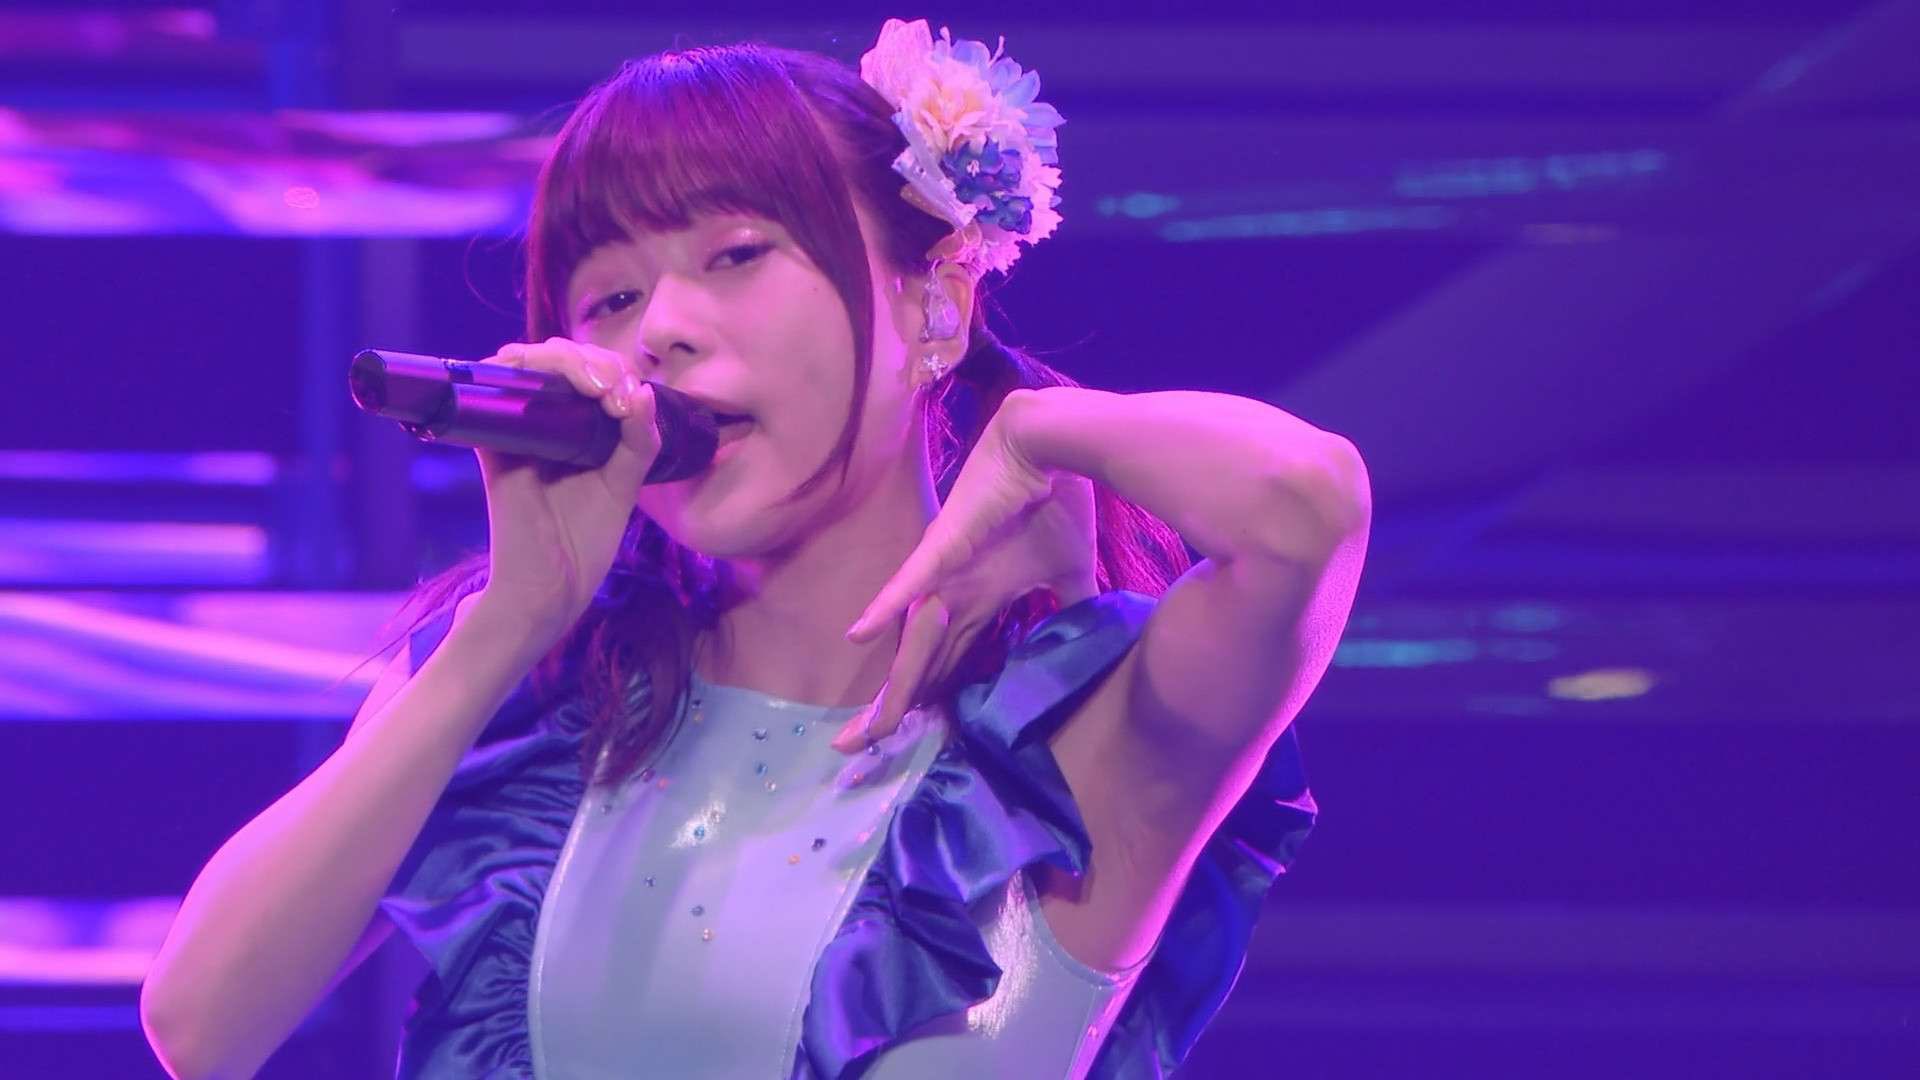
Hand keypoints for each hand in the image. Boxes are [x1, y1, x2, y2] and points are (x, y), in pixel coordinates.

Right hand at [469, 337, 663, 651]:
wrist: (551, 588)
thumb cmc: (584, 542)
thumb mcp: (623, 485)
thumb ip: (638, 441)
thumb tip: (643, 390)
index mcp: (575, 429)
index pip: (589, 372)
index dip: (611, 369)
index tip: (632, 399)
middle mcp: (541, 422)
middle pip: (559, 357)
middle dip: (594, 360)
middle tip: (616, 393)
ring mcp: (513, 429)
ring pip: (527, 361)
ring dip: (564, 359)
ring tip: (597, 388)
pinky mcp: (491, 442)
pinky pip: (491, 388)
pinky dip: (519, 368)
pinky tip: (556, 381)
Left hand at [832, 391, 1096, 751]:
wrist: (1057, 447)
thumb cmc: (1058, 501)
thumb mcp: (1070, 572)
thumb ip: (1068, 608)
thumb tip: (1083, 642)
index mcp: (979, 601)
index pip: (947, 664)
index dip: (928, 702)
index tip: (908, 738)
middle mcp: (954, 593)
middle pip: (917, 665)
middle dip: (888, 711)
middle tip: (851, 752)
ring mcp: (947, 571)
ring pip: (911, 641)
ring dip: (889, 685)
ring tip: (856, 732)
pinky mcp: (948, 544)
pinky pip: (914, 577)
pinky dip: (888, 604)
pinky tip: (858, 633)